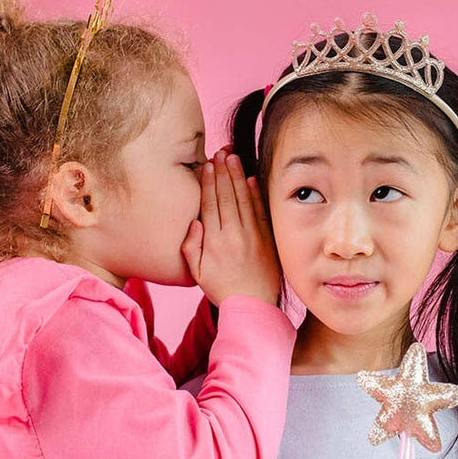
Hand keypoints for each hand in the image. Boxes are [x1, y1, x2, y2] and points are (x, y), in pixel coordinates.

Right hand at [181, 150, 281, 306]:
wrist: (253, 305)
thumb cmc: (222, 289)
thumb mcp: (197, 273)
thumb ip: (191, 247)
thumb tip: (194, 222)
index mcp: (214, 241)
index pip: (210, 204)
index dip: (208, 182)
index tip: (206, 165)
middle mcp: (233, 234)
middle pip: (226, 196)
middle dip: (222, 172)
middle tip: (220, 153)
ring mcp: (252, 235)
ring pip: (243, 199)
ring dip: (237, 176)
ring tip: (233, 158)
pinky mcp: (266, 238)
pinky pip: (260, 211)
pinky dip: (255, 193)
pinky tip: (251, 179)